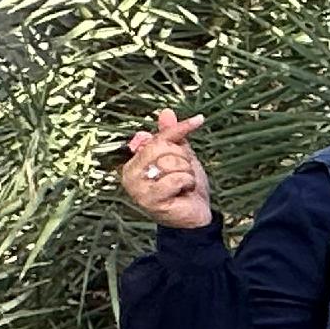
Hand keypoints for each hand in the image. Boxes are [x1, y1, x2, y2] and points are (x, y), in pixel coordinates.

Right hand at [117, 109, 213, 228]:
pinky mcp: (149, 200)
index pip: (157, 137)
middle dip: (183, 160)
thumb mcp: (182, 157)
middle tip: (183, 175)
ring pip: (171, 163)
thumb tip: (166, 112)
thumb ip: (172, 136)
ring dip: (186, 174)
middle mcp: (129, 174)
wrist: (195, 217)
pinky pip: (176, 178)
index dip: (179, 129)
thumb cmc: (186, 188)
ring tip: (183, 186)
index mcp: (134, 162)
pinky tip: (183, 193)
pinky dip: (186, 184)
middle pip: (163, 148)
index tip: (200, 119)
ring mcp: (137, 188)